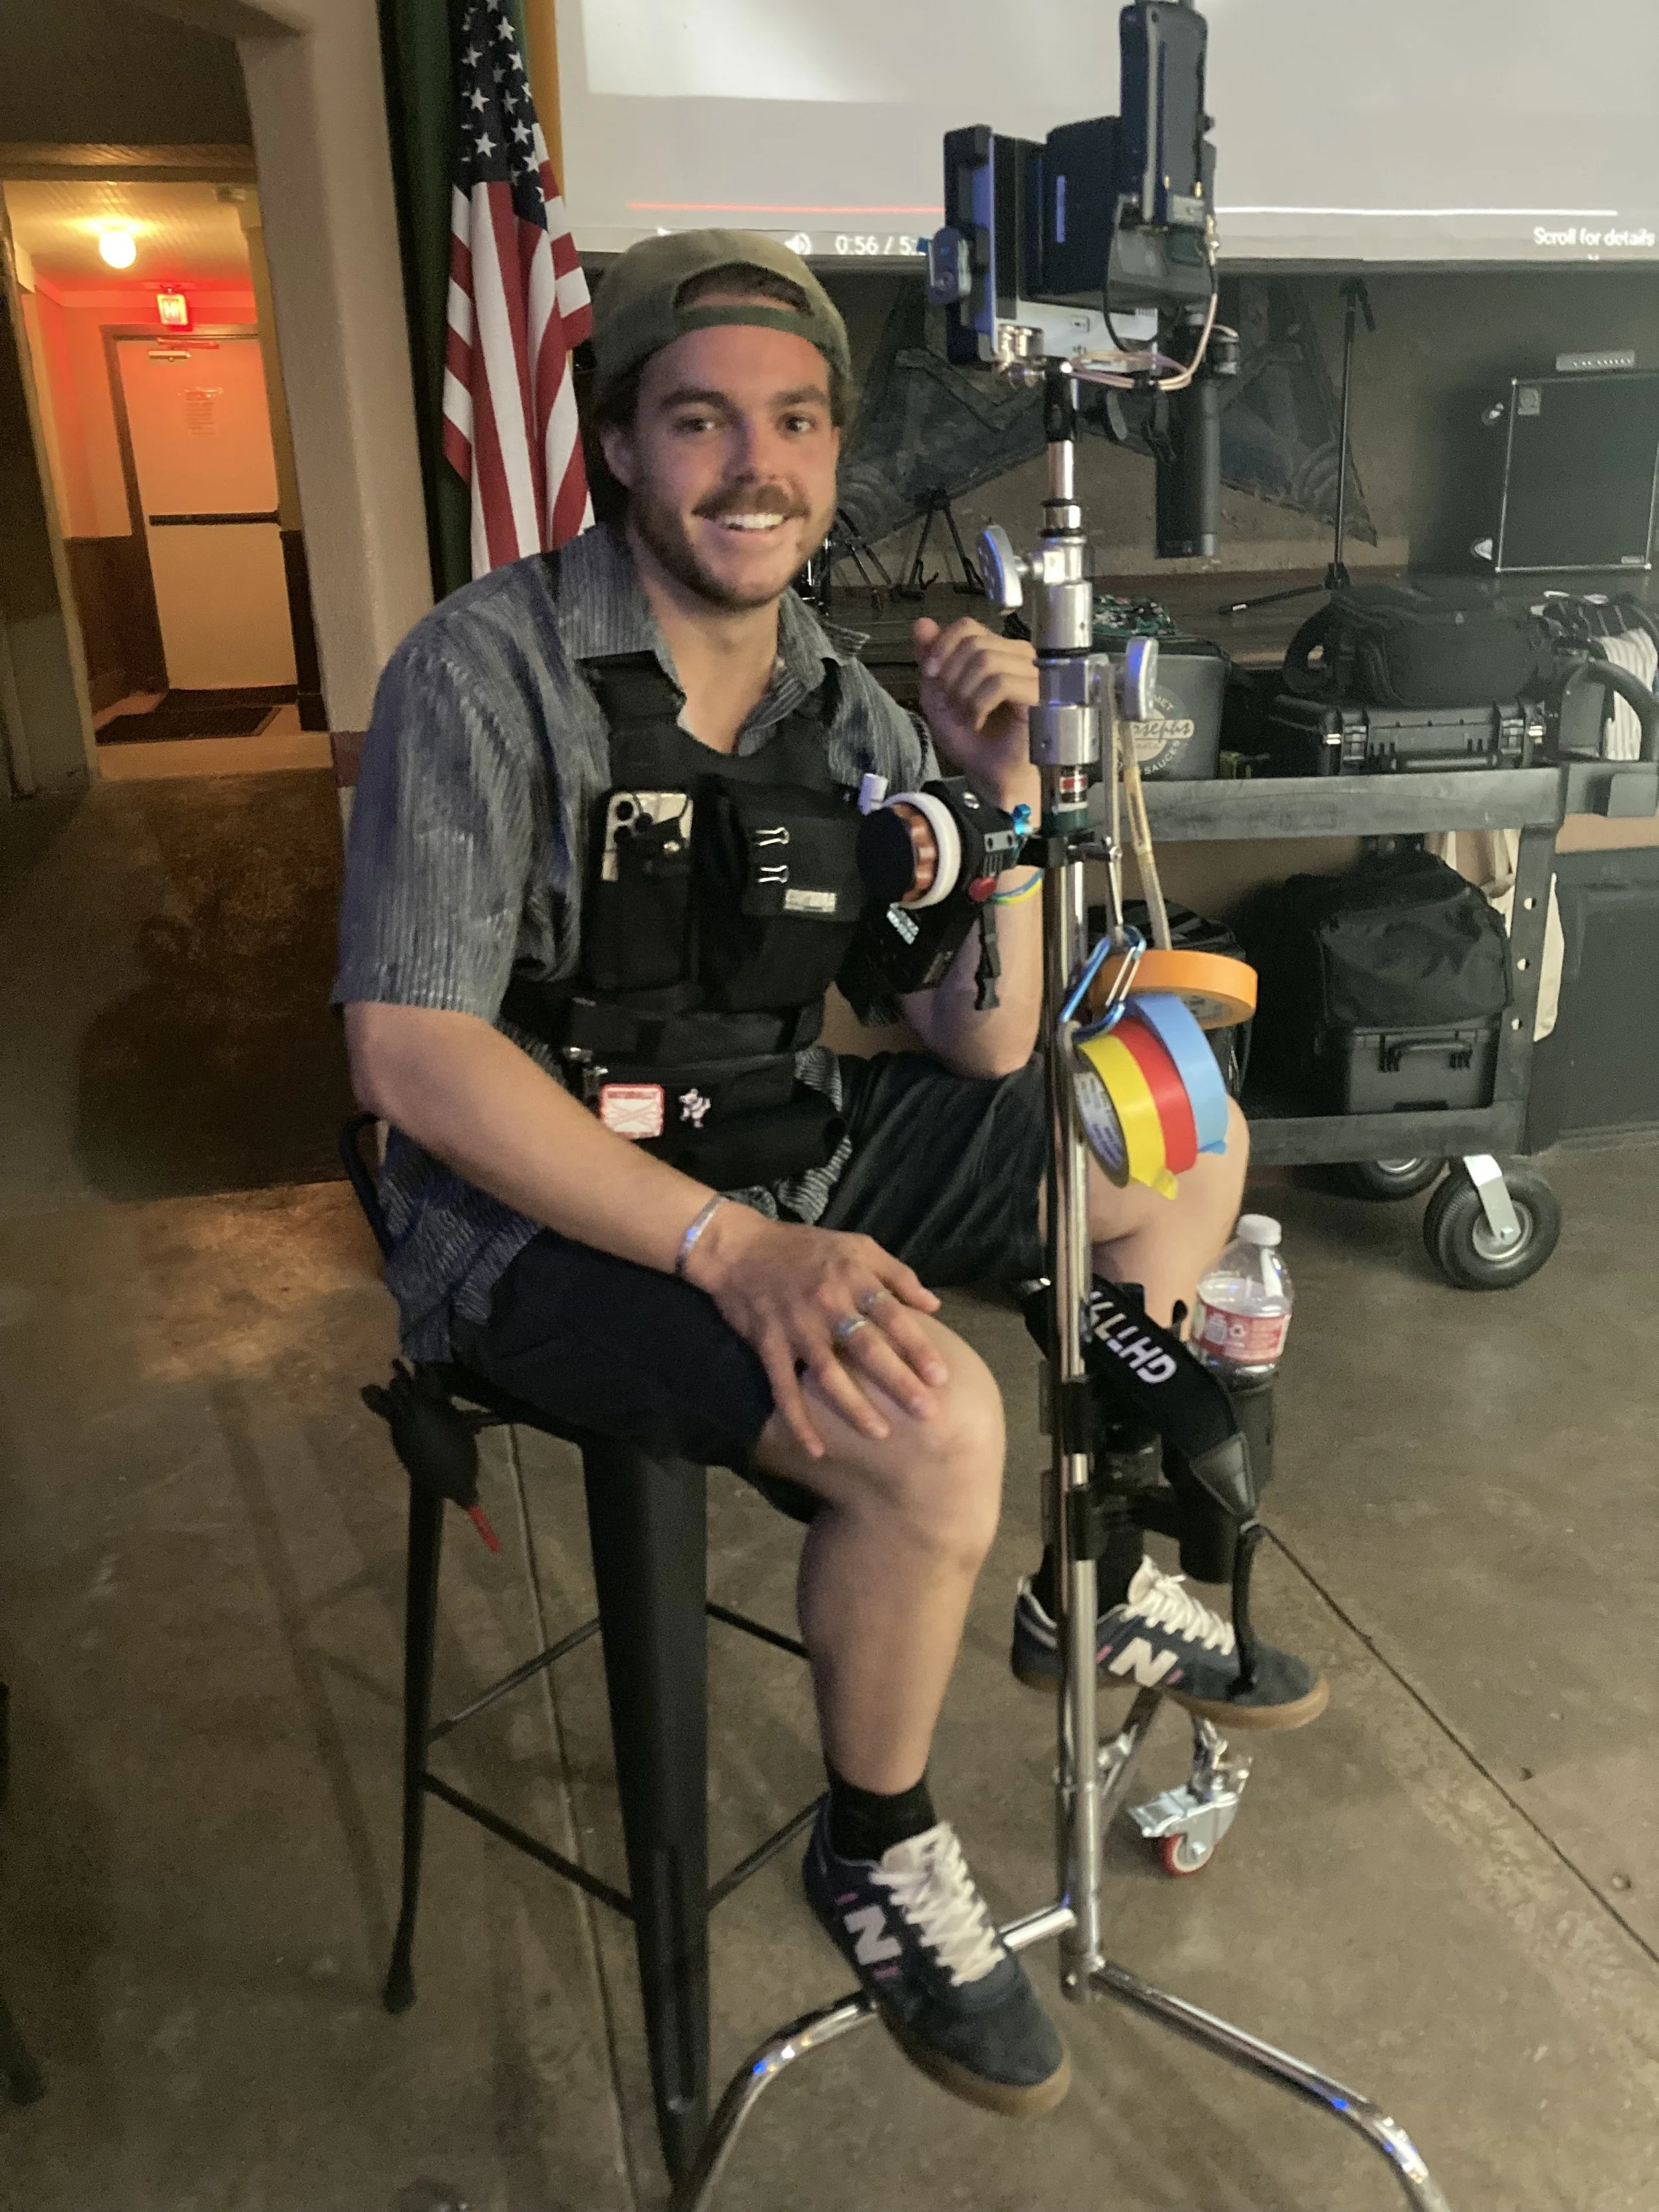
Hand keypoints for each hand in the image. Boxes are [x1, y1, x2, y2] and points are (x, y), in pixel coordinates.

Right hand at [683, 1204, 947, 1457]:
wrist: (740, 1248)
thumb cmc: (806, 1247)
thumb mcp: (858, 1245)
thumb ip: (897, 1273)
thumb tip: (934, 1304)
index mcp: (853, 1278)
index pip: (892, 1315)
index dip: (918, 1346)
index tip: (940, 1377)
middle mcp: (827, 1304)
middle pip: (868, 1348)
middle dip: (898, 1381)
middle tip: (927, 1412)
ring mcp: (796, 1327)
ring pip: (829, 1374)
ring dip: (855, 1406)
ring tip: (881, 1434)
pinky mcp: (769, 1345)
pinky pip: (784, 1389)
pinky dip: (799, 1420)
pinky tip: (817, 1449)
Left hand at [914, 616, 1039, 809]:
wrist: (991, 776)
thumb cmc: (973, 740)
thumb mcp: (939, 694)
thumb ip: (931, 658)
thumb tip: (921, 622)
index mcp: (998, 651)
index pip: (967, 625)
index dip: (942, 646)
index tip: (930, 675)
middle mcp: (1019, 656)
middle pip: (974, 641)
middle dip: (951, 675)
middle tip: (950, 704)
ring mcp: (1032, 673)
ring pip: (986, 659)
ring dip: (964, 692)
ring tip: (964, 716)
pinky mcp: (1038, 695)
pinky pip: (1001, 683)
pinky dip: (979, 703)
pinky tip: (976, 721)